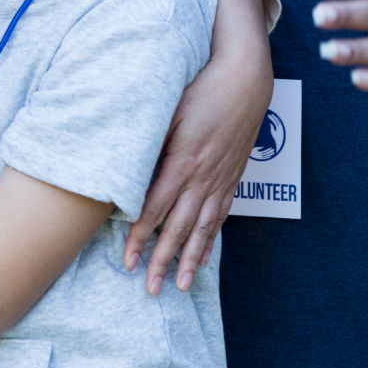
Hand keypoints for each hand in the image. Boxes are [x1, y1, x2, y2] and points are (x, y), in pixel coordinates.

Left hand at [123, 0, 272, 295]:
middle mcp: (203, 176)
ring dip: (188, 259)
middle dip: (162, 259)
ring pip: (202, 228)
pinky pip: (220, 216)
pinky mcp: (232, 177)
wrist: (245, 78)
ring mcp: (221, 179)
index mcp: (182, 160)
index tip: (127, 259)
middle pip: (179, 227)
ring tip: (179, 286)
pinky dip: (210, 240)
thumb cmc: (200, 88)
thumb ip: (149, 140)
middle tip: (150, 289)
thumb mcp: (168, 109)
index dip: (140, 235)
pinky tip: (203, 258)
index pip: (155, 207)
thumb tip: (122, 164)